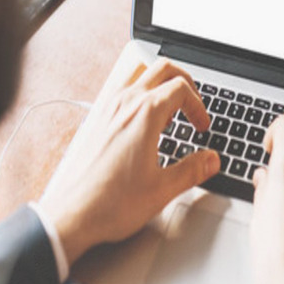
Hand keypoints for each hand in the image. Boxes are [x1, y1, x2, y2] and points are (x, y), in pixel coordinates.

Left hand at [39, 59, 219, 264]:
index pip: (182, 88)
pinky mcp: (98, 118)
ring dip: (162, 85)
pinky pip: (124, 89)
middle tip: (194, 106)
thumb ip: (193, 170)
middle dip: (185, 82)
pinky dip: (142, 94)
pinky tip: (145, 123)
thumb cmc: (111, 203)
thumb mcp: (163, 189)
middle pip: (163, 69)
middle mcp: (125, 103)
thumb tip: (212, 159)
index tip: (202, 127)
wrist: (72, 214)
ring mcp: (109, 108)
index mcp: (145, 114)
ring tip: (171, 113)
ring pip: (142, 74)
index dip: (199, 105)